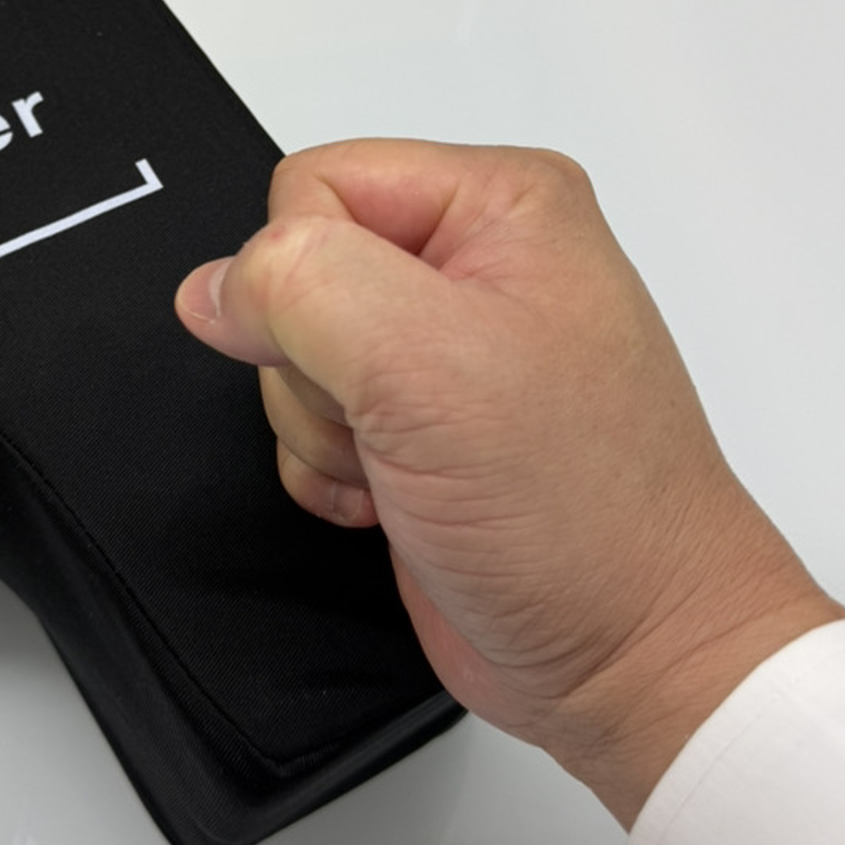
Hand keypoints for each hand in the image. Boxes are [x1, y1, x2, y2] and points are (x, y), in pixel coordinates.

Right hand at [175, 141, 844, 825]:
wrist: (630, 660)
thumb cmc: (582, 515)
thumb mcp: (425, 363)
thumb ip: (299, 286)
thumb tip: (214, 288)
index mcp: (500, 204)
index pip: (315, 184)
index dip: (302, 276)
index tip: (363, 356)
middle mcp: (477, 265)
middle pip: (296, 273)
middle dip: (315, 366)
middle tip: (398, 419)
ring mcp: (447, 353)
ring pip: (291, 353)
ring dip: (323, 428)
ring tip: (406, 466)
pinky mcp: (421, 428)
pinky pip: (309, 422)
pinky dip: (328, 471)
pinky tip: (390, 499)